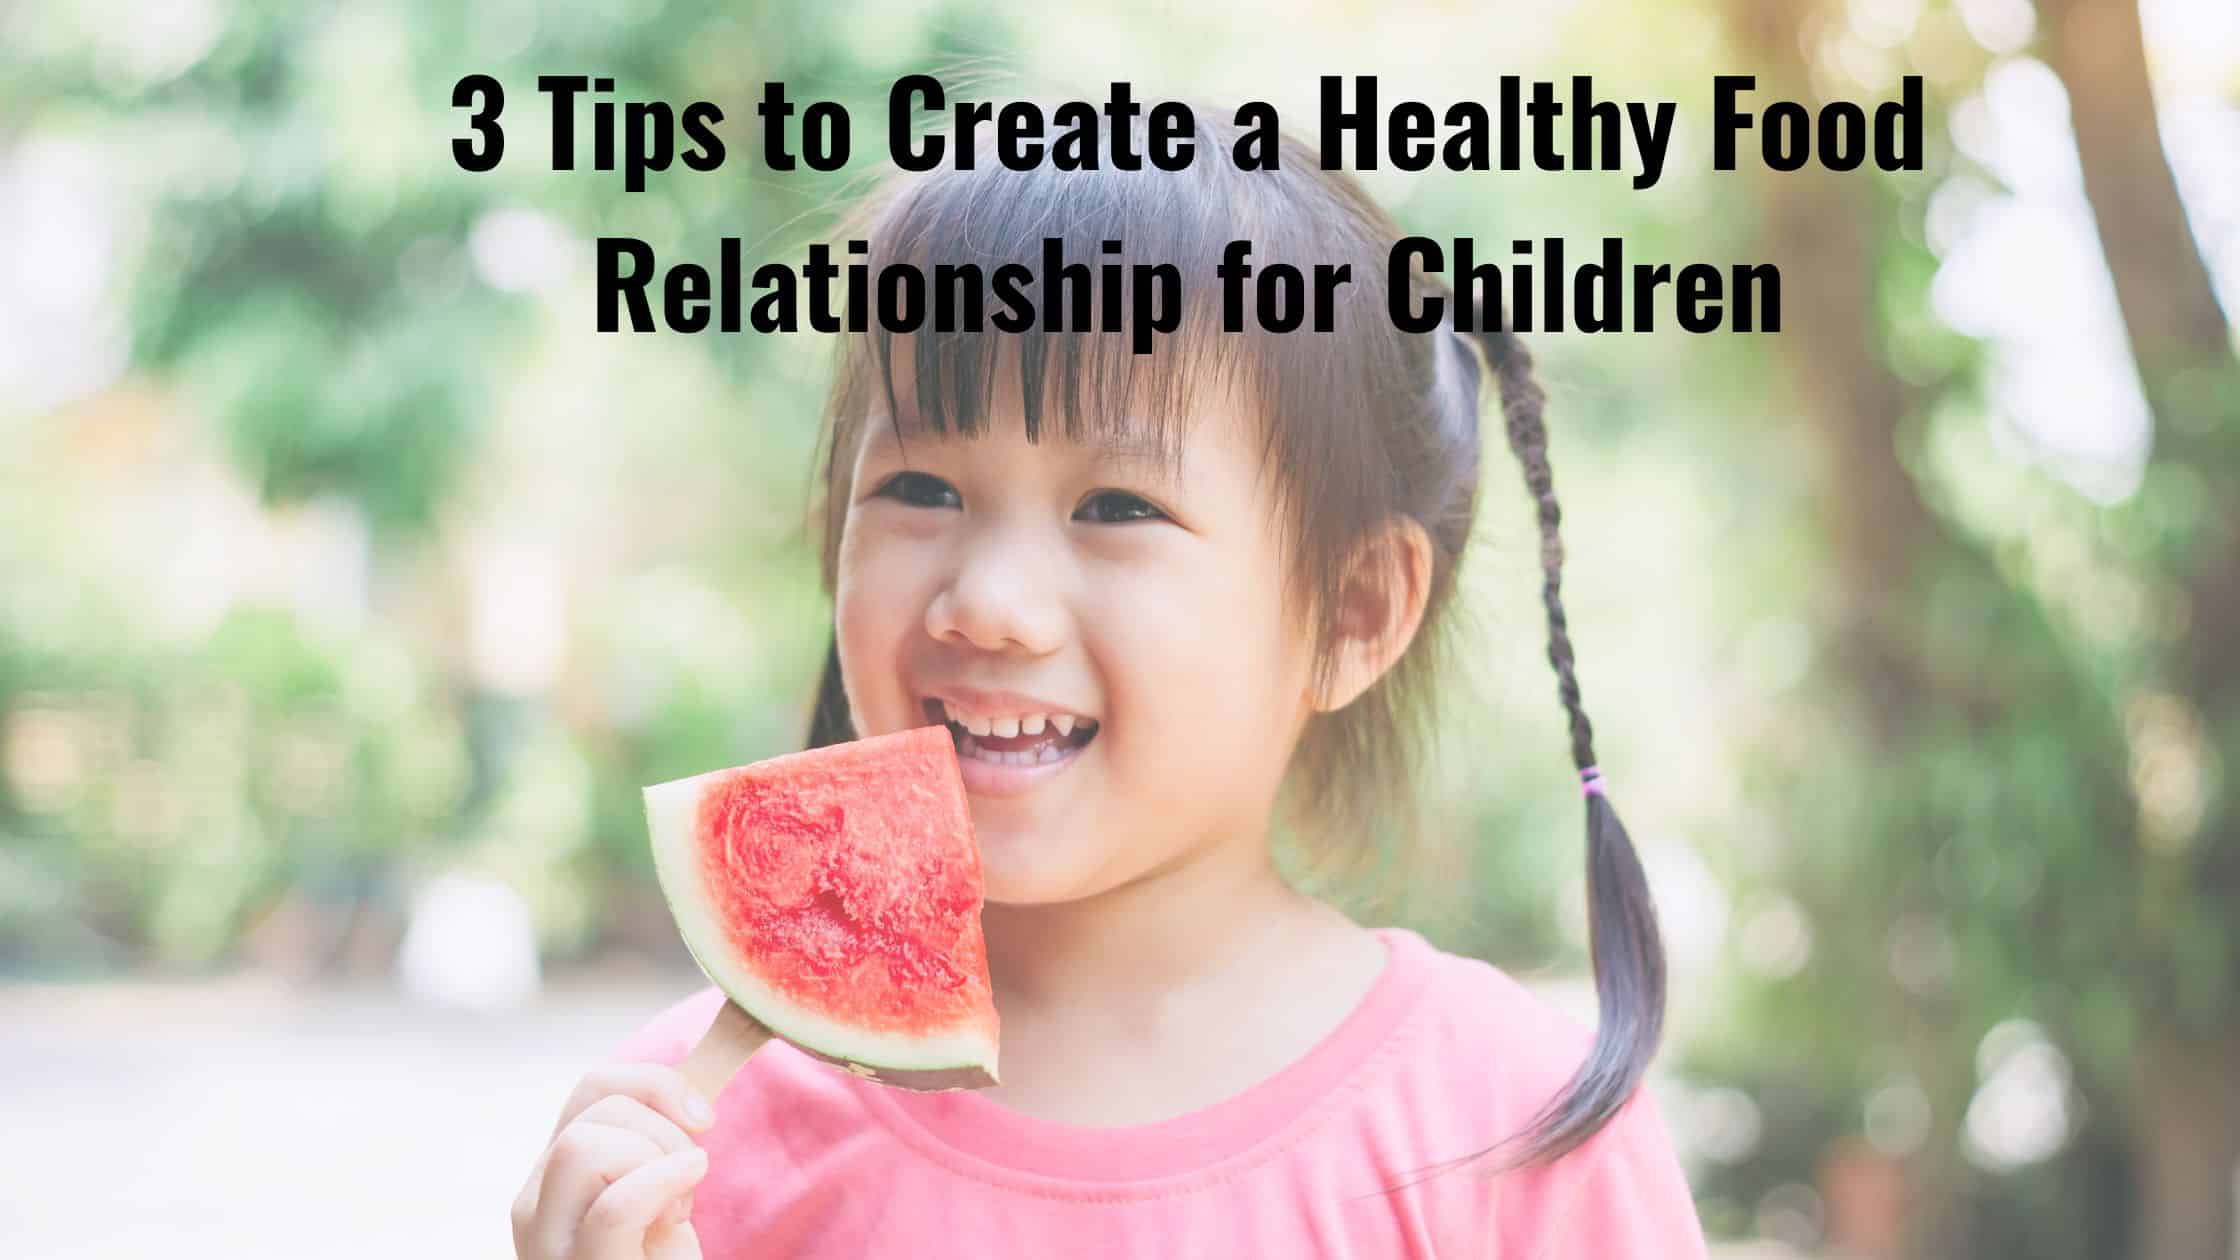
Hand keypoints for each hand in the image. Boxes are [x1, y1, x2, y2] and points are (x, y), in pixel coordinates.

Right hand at [512, 1063, 716, 1259]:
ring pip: (587, 1146)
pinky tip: (683, 1208)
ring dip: (657, 1164)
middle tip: (687, 1181)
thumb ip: (658, 1134)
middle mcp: (536, 1206)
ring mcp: (550, 1245)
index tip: (702, 1118)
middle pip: (594, 1108)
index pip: (594, 1087)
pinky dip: (660, 1186)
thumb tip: (711, 1060)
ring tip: (675, 1213)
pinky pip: (613, 1207)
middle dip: (664, 1128)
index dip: (656, 1084)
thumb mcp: (656, 1189)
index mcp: (553, 1177)